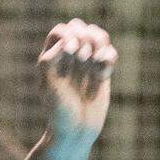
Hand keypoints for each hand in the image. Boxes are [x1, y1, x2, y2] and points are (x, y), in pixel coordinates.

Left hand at [38, 19, 117, 141]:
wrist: (76, 132)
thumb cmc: (58, 112)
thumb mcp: (48, 87)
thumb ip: (50, 61)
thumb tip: (67, 42)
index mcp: (51, 58)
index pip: (60, 31)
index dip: (68, 36)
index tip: (70, 52)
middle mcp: (68, 57)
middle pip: (80, 27)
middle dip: (84, 39)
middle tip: (82, 60)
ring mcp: (87, 62)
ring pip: (97, 35)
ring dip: (98, 46)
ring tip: (95, 65)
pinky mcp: (102, 71)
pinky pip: (110, 52)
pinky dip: (108, 60)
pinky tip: (103, 76)